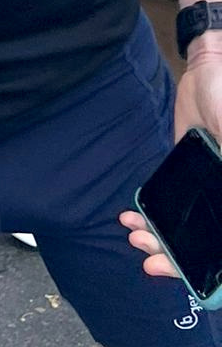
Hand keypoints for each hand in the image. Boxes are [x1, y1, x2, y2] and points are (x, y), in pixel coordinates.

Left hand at [118, 49, 221, 280]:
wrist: (209, 72)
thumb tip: (219, 197)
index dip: (213, 269)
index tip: (184, 274)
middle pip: (207, 245)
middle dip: (177, 257)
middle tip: (148, 259)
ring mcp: (210, 191)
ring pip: (187, 229)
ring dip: (161, 239)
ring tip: (135, 237)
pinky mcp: (189, 177)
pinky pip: (171, 205)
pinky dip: (153, 215)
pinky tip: (132, 217)